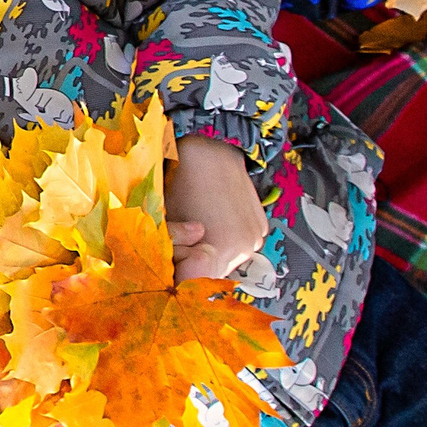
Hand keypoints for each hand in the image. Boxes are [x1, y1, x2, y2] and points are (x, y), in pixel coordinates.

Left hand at [167, 135, 268, 284]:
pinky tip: (211, 219)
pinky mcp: (261, 228)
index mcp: (218, 248)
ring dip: (207, 253)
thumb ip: (169, 250)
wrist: (211, 145)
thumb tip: (171, 276)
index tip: (166, 259)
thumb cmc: (179, 178)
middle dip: (190, 264)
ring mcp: (256, 239)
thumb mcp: (164, 217)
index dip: (176, 273)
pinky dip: (223, 241)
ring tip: (194, 225)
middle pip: (211, 275)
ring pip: (225, 262)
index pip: (195, 282)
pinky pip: (238, 247)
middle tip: (176, 241)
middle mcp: (244, 248)